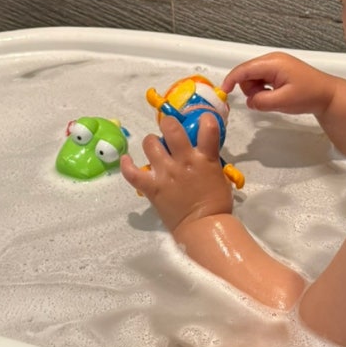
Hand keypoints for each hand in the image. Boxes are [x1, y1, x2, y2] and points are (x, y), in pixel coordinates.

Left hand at [121, 114, 233, 232]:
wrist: (203, 227)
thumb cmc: (216, 203)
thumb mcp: (218, 175)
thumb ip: (208, 160)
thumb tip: (200, 151)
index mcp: (205, 158)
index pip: (208, 128)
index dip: (205, 119)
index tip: (202, 120)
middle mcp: (184, 161)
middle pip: (171, 129)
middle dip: (169, 124)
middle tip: (170, 131)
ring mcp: (166, 173)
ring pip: (150, 144)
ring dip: (152, 143)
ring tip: (155, 148)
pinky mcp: (152, 187)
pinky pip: (133, 173)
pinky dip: (127, 165)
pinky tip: (127, 159)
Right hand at [222, 52, 336, 117]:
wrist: (328, 95)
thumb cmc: (309, 95)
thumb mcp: (283, 101)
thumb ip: (261, 101)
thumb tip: (250, 101)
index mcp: (273, 63)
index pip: (244, 69)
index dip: (231, 80)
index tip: (223, 92)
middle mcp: (272, 60)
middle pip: (247, 73)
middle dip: (249, 89)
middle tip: (264, 101)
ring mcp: (276, 64)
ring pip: (253, 77)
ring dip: (257, 90)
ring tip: (273, 99)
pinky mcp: (279, 71)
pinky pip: (262, 79)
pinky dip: (263, 89)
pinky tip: (275, 95)